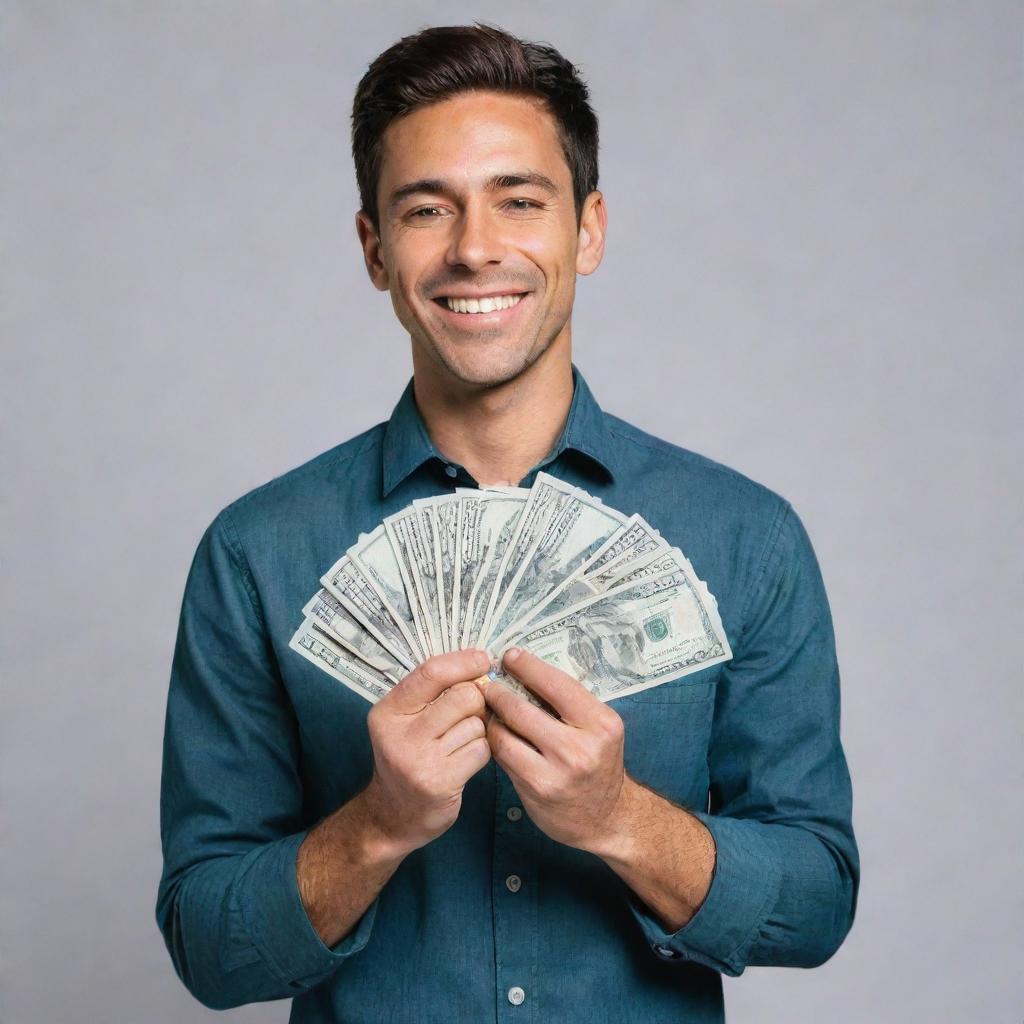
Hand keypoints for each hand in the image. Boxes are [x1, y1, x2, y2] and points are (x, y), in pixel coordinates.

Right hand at [361, 649, 492, 856]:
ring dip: (478, 732)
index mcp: (389, 711)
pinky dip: (481, 753)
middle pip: (463, 696)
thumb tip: (480, 665)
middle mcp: (399, 734)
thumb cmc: (407, 757)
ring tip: (459, 745)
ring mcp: (419, 760)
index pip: (431, 672)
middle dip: (476, 702)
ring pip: (476, 724)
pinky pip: (482, 750)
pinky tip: (464, 762)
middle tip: (468, 716)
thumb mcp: (404, 720)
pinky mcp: (440, 782)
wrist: (392, 816)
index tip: (483, 659)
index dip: (463, 661)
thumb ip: (432, 693)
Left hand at [480, 647, 627, 852]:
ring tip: (487, 709)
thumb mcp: (597, 728)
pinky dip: (493, 740)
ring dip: (491, 717)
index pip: (556, 684)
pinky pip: (503, 755)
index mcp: (601, 723)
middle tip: (488, 685)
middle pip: (522, 708)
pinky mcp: (536, 788)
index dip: (528, 666)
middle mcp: (581, 747)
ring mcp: (557, 771)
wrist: (608, 818)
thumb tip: (524, 671)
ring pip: (506, 732)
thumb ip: (568, 704)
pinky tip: (493, 735)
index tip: (510, 656)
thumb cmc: (599, 764)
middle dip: (498, 692)